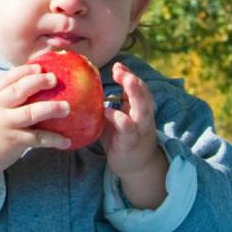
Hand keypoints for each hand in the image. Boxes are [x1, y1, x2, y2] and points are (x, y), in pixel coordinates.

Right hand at [0, 63, 71, 202]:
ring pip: (30, 113)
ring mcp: (6, 124)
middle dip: (38, 82)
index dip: (24, 71)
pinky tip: (66, 140)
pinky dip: (53, 139)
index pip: (8, 78)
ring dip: (50, 108)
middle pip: (19, 91)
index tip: (40, 67)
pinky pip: (37, 138)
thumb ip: (9, 95)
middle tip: (54, 79)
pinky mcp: (13, 141)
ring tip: (67, 107)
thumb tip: (38, 81)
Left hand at [102, 61, 167, 207]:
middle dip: (134, 80)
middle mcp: (143, 116)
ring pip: (142, 108)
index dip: (128, 74)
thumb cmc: (121, 138)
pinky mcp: (132, 141)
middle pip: (144, 94)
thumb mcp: (116, 118)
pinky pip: (128, 128)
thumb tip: (88, 87)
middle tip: (121, 69)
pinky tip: (107, 111)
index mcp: (139, 108)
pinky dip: (119, 118)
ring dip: (136, 93)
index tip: (117, 65)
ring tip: (126, 80)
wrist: (135, 166)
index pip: (138, 87)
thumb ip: (108, 104)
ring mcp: (140, 128)